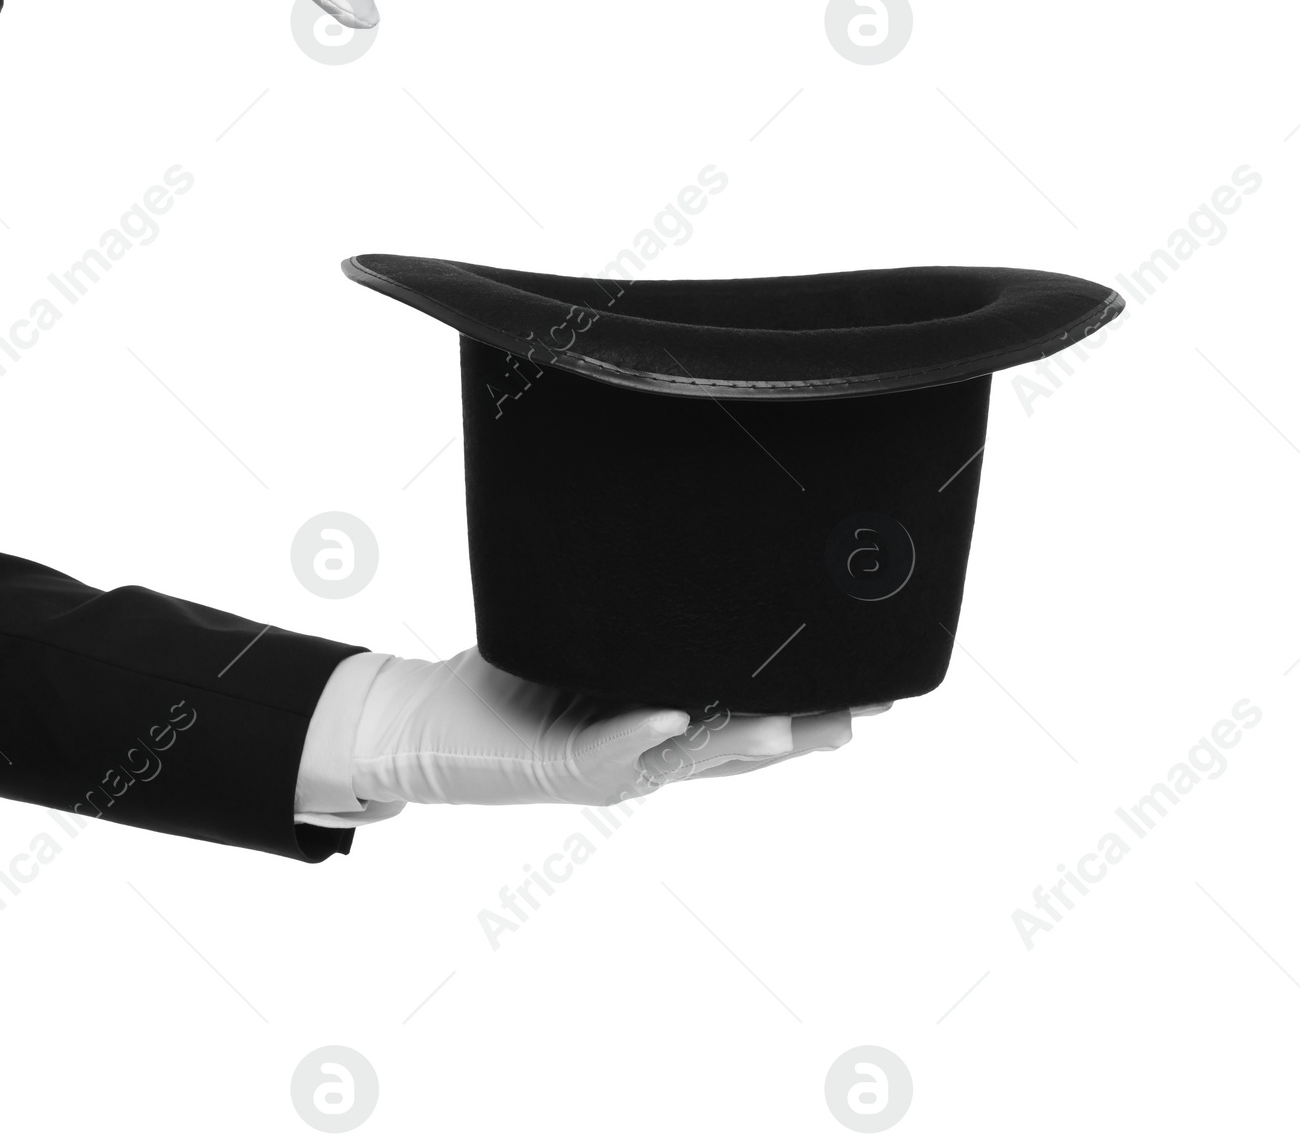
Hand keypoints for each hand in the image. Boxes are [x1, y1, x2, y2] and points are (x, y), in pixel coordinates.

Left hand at [349, 648, 869, 807]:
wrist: (421, 727)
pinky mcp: (556, 768)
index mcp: (662, 723)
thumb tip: (682, 533)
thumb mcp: (584, 637)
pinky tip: (672, 717)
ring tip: (801, 722)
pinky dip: (638, 736)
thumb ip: (631, 608)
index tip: (878, 681)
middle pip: (740, 747)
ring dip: (742, 739)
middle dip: (805, 729)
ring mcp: (608, 766)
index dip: (814, 703)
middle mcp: (646, 754)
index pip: (750, 715)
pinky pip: (604, 751)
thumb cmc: (508, 681)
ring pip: (688, 757)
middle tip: (871, 707)